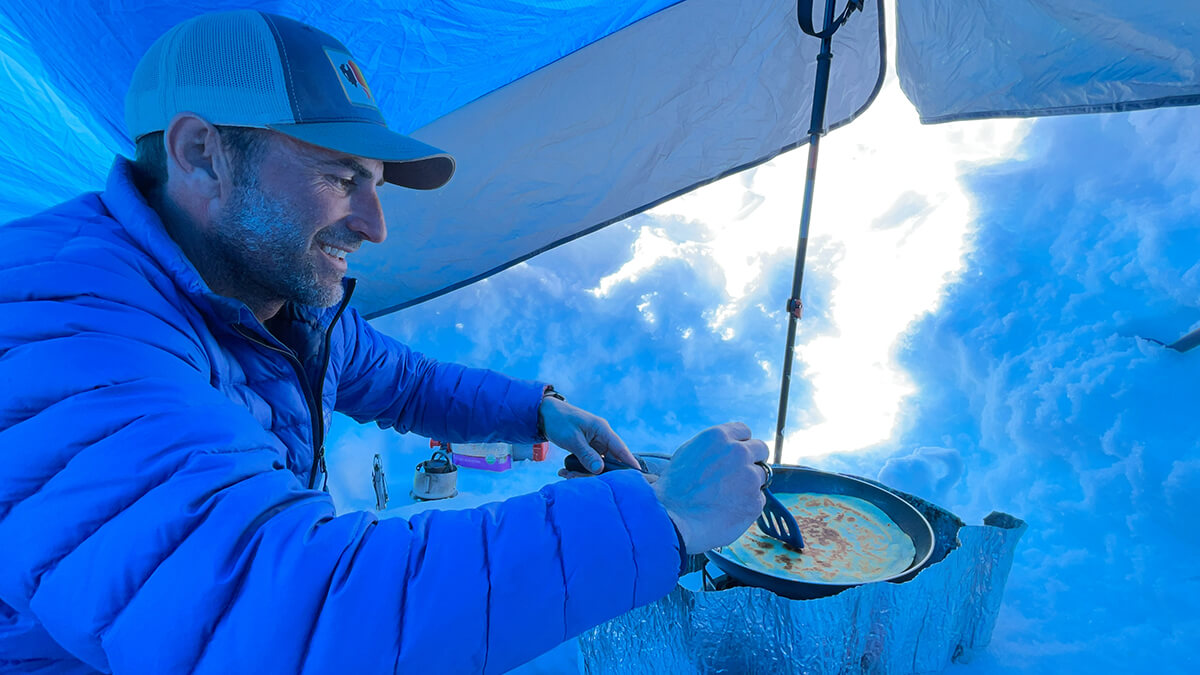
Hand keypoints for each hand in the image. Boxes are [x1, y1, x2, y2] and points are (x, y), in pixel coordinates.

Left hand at [539, 396, 637, 474]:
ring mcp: (594, 444)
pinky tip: (565, 471)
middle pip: (609, 461)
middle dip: (596, 473)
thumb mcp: (572, 439)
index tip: (639, 475)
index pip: (621, 449)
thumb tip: (600, 470)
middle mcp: (601, 437)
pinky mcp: (587, 449)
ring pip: (597, 464)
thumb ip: (586, 454)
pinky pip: (588, 463)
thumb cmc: (559, 421)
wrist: (544, 415)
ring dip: (583, 472)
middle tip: (576, 478)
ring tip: (566, 474)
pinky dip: (578, 469)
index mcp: (602, 430)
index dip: (630, 462)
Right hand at [651, 422, 767, 554]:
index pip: (744, 431)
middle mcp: (738, 452)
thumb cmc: (674, 490)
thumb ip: (712, 448)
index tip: (737, 455)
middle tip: (739, 476)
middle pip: (761, 450)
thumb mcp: (687, 453)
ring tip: (727, 498)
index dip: (741, 444)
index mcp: (719, 437)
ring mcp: (750, 477)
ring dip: (750, 484)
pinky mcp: (755, 501)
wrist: (673, 519)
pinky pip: (758, 499)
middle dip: (753, 460)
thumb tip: (726, 448)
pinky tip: (728, 511)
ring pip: (761, 476)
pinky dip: (748, 505)